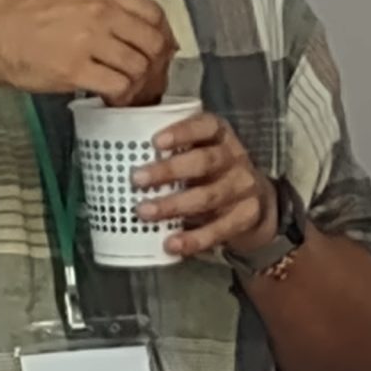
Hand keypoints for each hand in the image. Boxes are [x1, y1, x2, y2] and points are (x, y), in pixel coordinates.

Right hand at [0, 0, 175, 104]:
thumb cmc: (15, 16)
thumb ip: (100, 2)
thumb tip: (131, 27)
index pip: (153, 13)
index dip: (163, 37)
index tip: (158, 52)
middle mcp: (98, 10)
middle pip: (153, 41)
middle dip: (157, 66)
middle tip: (149, 80)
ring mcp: (87, 39)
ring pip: (139, 66)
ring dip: (140, 85)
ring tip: (129, 93)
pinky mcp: (74, 69)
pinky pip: (118, 86)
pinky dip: (122, 97)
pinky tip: (112, 100)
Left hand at [133, 112, 279, 258]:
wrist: (256, 203)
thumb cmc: (210, 171)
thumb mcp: (197, 152)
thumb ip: (168, 150)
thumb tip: (114, 152)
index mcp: (220, 136)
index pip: (206, 126)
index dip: (182, 132)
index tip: (155, 141)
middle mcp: (235, 158)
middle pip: (205, 161)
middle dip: (169, 170)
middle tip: (136, 179)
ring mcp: (243, 188)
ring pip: (208, 196)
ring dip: (174, 205)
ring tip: (144, 212)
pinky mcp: (246, 217)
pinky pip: (219, 229)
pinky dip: (194, 239)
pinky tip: (171, 244)